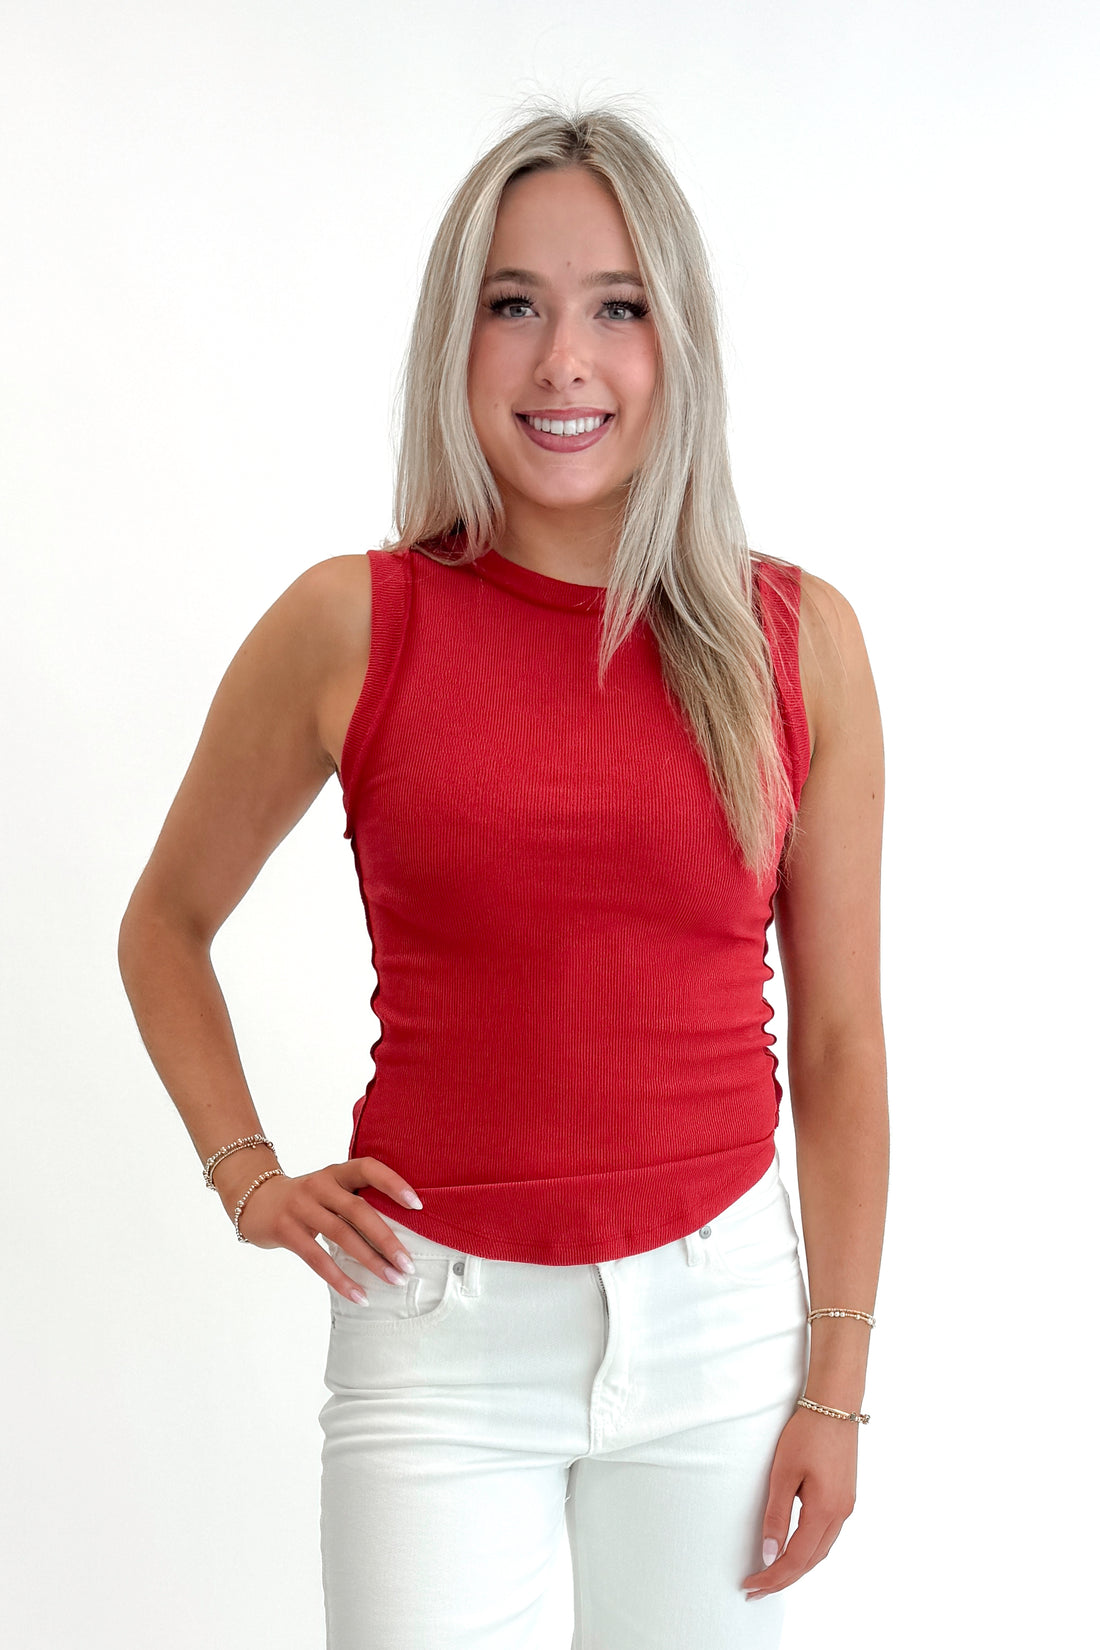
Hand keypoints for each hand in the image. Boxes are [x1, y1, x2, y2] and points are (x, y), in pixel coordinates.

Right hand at [227, 1156, 422, 1303]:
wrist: (255, 1201)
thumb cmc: (306, 1200)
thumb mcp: (328, 1190)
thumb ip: (355, 1202)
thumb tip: (400, 1233)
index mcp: (335, 1173)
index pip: (368, 1168)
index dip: (393, 1183)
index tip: (417, 1205)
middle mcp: (319, 1185)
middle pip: (358, 1210)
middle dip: (386, 1239)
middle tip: (408, 1264)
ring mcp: (300, 1206)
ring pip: (341, 1235)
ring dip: (370, 1260)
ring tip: (392, 1279)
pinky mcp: (286, 1230)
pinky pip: (317, 1258)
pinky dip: (340, 1279)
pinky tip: (359, 1295)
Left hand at [741, 1404, 858, 1599]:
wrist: (835, 1405)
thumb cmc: (807, 1434)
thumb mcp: (784, 1474)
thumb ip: (776, 1516)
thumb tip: (769, 1554)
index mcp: (825, 1511)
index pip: (796, 1559)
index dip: (772, 1576)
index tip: (750, 1585)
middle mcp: (840, 1515)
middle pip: (810, 1562)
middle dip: (783, 1579)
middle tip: (756, 1590)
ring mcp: (846, 1507)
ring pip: (820, 1551)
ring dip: (796, 1567)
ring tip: (771, 1576)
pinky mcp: (845, 1498)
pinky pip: (826, 1536)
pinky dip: (809, 1551)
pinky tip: (794, 1551)